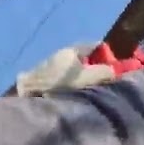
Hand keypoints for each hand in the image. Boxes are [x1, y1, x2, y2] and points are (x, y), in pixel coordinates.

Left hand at [15, 42, 143, 95]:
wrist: (25, 98)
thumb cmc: (59, 85)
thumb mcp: (88, 78)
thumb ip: (105, 72)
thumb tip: (115, 71)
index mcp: (72, 50)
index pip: (96, 46)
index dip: (109, 54)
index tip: (118, 66)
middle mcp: (61, 55)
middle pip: (85, 59)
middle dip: (97, 68)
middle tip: (108, 82)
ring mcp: (50, 68)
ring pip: (74, 71)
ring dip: (85, 79)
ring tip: (93, 93)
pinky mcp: (42, 82)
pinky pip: (65, 80)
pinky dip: (73, 86)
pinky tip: (77, 98)